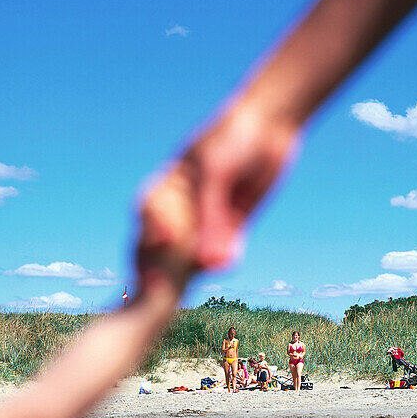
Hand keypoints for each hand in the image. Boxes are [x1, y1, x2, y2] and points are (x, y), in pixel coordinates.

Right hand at [138, 98, 299, 274]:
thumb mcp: (215, 172)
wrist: (268, 126)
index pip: (148, 219)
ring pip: (192, 256)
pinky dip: (223, 259)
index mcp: (163, 190)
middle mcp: (178, 210)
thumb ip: (211, 216)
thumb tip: (210, 264)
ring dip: (192, 271)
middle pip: (162, 246)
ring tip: (196, 283)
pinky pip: (222, 252)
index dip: (149, 240)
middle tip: (165, 291)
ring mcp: (204, 221)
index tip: (157, 252)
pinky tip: (230, 261)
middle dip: (162, 269)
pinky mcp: (230, 229)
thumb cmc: (231, 139)